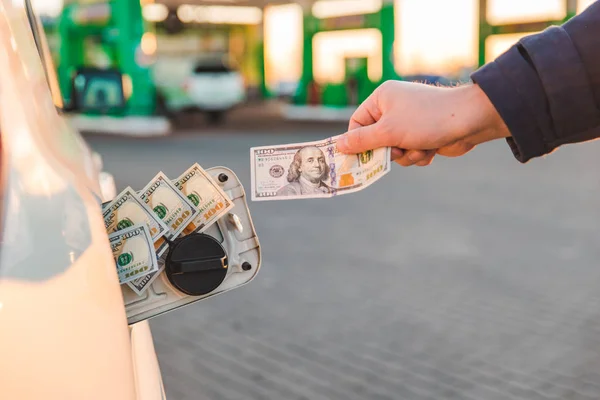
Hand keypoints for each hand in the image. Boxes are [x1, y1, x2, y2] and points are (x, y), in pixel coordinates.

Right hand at [336, 80, 510, 165]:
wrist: (470, 120)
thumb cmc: (426, 119)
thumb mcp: (388, 132)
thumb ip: (361, 140)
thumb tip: (338, 145)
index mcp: (382, 99)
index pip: (357, 124)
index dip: (358, 142)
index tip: (357, 159)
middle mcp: (394, 108)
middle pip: (376, 140)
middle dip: (389, 150)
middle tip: (397, 152)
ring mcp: (410, 122)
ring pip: (395, 150)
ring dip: (407, 155)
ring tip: (420, 147)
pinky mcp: (423, 134)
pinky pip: (411, 152)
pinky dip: (419, 155)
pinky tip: (431, 149)